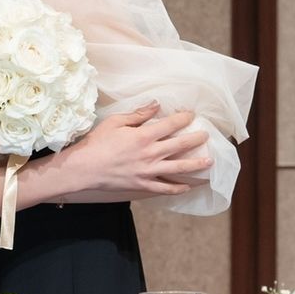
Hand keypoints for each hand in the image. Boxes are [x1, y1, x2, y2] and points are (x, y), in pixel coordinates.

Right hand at [56, 103, 209, 200]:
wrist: (85, 168)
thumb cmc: (98, 142)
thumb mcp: (116, 122)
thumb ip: (138, 115)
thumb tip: (156, 105)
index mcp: (144, 136)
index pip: (171, 124)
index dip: (184, 118)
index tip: (192, 115)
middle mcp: (150, 154)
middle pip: (180, 145)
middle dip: (196, 139)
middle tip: (206, 135)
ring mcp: (148, 171)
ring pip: (178, 168)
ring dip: (196, 165)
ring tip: (209, 162)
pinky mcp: (143, 185)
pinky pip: (165, 188)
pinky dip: (178, 188)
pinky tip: (188, 186)